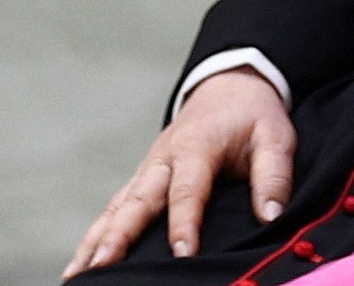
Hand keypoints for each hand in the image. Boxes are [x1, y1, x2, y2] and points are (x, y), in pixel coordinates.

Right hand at [68, 68, 294, 274]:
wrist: (230, 86)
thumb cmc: (253, 115)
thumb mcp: (275, 136)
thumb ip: (274, 175)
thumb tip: (272, 215)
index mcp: (196, 147)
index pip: (187, 190)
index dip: (184, 223)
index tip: (183, 254)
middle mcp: (163, 159)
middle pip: (137, 200)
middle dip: (118, 236)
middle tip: (100, 266)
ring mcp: (148, 168)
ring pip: (117, 207)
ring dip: (96, 240)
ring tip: (78, 274)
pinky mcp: (142, 177)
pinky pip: (114, 207)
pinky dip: (96, 234)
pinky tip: (81, 262)